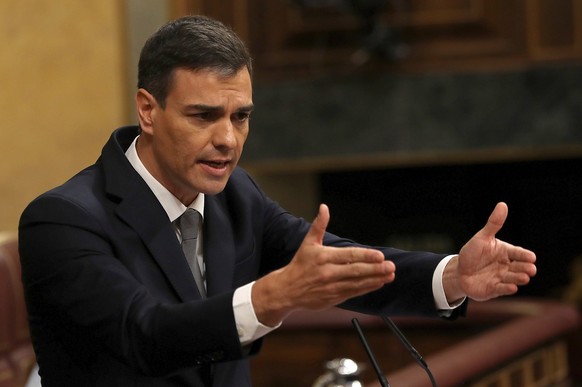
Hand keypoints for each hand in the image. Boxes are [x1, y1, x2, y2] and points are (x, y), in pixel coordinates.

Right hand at [252, 204, 395, 326]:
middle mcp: (328, 272)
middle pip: (356, 271)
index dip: (365, 256)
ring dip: (375, 280)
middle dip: (375, 269)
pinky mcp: (333, 298)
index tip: (380, 256)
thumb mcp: (308, 243)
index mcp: (323, 257)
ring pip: (357, 283)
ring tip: (390, 275)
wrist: (286, 290)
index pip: (349, 256)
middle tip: (391, 266)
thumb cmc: (300, 264)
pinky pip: (353, 292)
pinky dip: (367, 288)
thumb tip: (324, 207)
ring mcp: (331, 287)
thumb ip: (319, 225)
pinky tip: (378, 283)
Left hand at [444, 202, 536, 302]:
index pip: (519, 253)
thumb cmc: (472, 253)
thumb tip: (502, 204)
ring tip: (524, 277)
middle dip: (526, 268)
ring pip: (514, 278)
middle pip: (520, 267)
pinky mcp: (495, 289)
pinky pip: (503, 289)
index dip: (525, 256)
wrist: (459, 271)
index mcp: (506, 252)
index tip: (531, 257)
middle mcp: (507, 266)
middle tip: (531, 269)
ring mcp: (502, 278)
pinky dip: (508, 288)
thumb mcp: (482, 238)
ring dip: (519, 278)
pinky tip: (512, 288)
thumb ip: (493, 224)